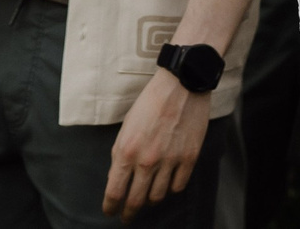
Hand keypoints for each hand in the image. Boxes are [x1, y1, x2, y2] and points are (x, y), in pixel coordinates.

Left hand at [103, 66, 212, 220]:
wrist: (182, 83)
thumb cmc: (150, 102)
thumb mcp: (127, 126)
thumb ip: (121, 153)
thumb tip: (118, 177)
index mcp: (126, 150)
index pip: (114, 191)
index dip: (110, 206)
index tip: (110, 211)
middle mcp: (147, 160)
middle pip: (135, 201)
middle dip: (128, 213)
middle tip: (126, 217)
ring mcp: (170, 160)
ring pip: (157, 197)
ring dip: (150, 201)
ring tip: (147, 198)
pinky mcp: (189, 157)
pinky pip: (178, 186)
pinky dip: (170, 189)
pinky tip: (166, 185)